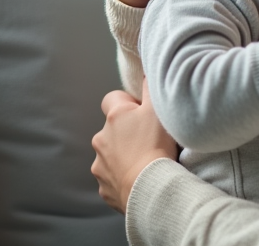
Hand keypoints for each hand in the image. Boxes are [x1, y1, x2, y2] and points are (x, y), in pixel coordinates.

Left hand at [91, 80, 178, 212]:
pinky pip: (113, 178)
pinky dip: (123, 177)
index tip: (141, 111)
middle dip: (125, 132)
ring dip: (123, 156)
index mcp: (114, 117)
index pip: (112, 98)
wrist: (149, 186)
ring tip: (145, 162)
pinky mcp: (103, 187)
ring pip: (110, 154)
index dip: (126, 102)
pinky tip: (139, 178)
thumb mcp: (158, 108)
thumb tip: (145, 72)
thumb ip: (150, 86)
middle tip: (148, 139)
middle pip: (112, 129)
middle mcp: (101, 139)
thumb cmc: (155, 145)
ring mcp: (100, 164)